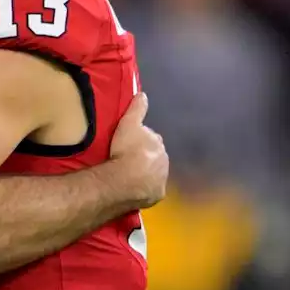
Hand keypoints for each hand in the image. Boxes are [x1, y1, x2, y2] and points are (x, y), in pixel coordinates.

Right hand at [108, 93, 167, 208]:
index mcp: (158, 143)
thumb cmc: (126, 150)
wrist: (125, 179)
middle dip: (145, 158)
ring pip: (153, 174)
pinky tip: (133, 189)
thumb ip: (137, 109)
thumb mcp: (129, 124)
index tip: (130, 144)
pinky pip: (149, 190)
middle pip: (154, 158)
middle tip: (127, 160)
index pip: (152, 140)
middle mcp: (165, 161)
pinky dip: (143, 189)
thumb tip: (143, 94)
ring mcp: (162, 179)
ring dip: (144, 174)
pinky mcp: (157, 195)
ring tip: (128, 176)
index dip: (141, 141)